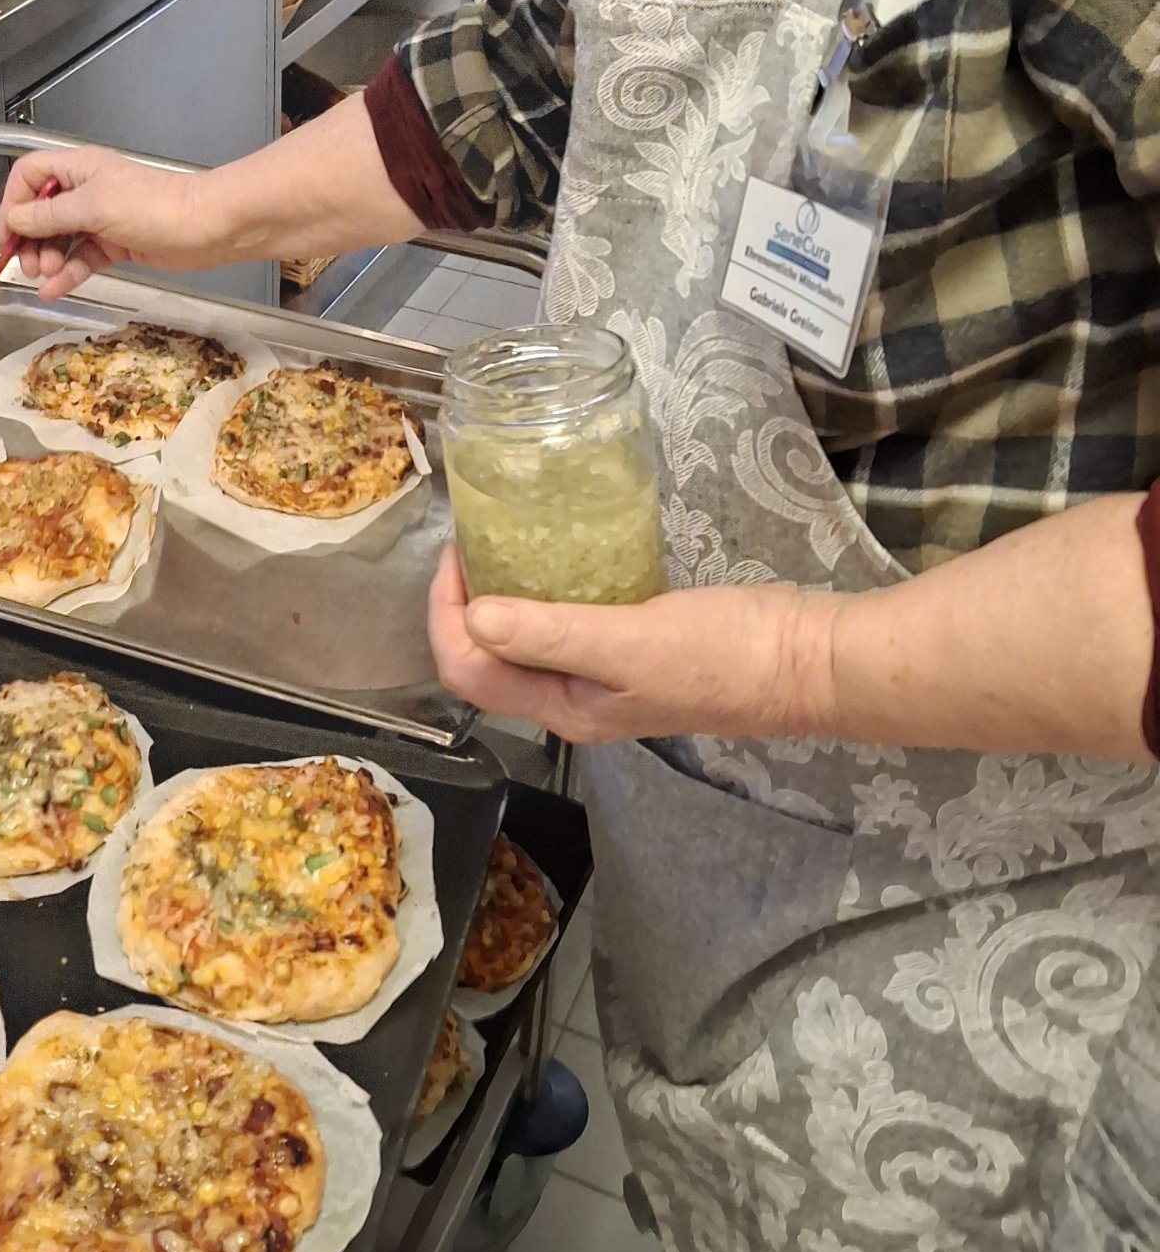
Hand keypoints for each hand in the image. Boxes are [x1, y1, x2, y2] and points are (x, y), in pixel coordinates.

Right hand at [0, 145, 216, 299]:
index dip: (13, 203)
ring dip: (47, 259)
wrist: (204, 227)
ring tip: (46, 277)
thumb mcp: (92, 208)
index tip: (7, 235)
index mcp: (77, 168)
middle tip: (28, 265)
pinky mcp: (114, 244)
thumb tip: (15, 219)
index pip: (29, 176)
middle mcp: (85, 190)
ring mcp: (100, 218)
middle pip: (40, 212)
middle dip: (30, 239)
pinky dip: (67, 274)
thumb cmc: (152, 206)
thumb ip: (50, 215)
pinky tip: (54, 291)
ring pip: (59, 239)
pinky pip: (81, 258)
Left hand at [426, 548, 838, 744]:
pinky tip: (554, 556)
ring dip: (502, 596)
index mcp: (564, 709)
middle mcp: (574, 701)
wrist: (806, 660)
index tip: (456, 553)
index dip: (445, 616)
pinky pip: (565, 624)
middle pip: (486, 660)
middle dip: (463, 605)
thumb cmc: (724, 654)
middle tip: (471, 541)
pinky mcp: (632, 649)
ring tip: (500, 542)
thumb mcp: (631, 640)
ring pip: (524, 642)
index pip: (468, 671)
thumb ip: (551, 634)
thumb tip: (474, 619)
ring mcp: (604, 678)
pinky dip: (544, 592)